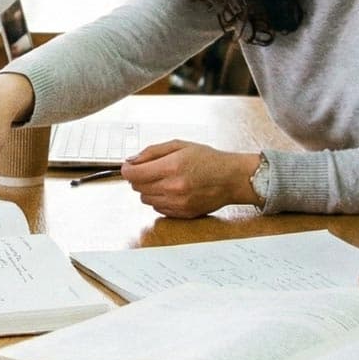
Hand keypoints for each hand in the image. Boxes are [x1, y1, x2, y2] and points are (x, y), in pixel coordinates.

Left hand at [119, 142, 257, 218]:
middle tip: (150, 169)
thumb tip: (131, 161)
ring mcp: (177, 203)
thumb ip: (152, 152)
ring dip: (148, 189)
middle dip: (138, 177)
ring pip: (145, 199)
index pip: (133, 174)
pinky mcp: (181, 214)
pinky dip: (159, 199)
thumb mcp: (179, 145)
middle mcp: (172, 188)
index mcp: (171, 167)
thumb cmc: (208, 160)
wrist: (231, 179)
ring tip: (164, 179)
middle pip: (136, 187)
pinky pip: (157, 208)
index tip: (128, 166)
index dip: (127, 169)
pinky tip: (172, 190)